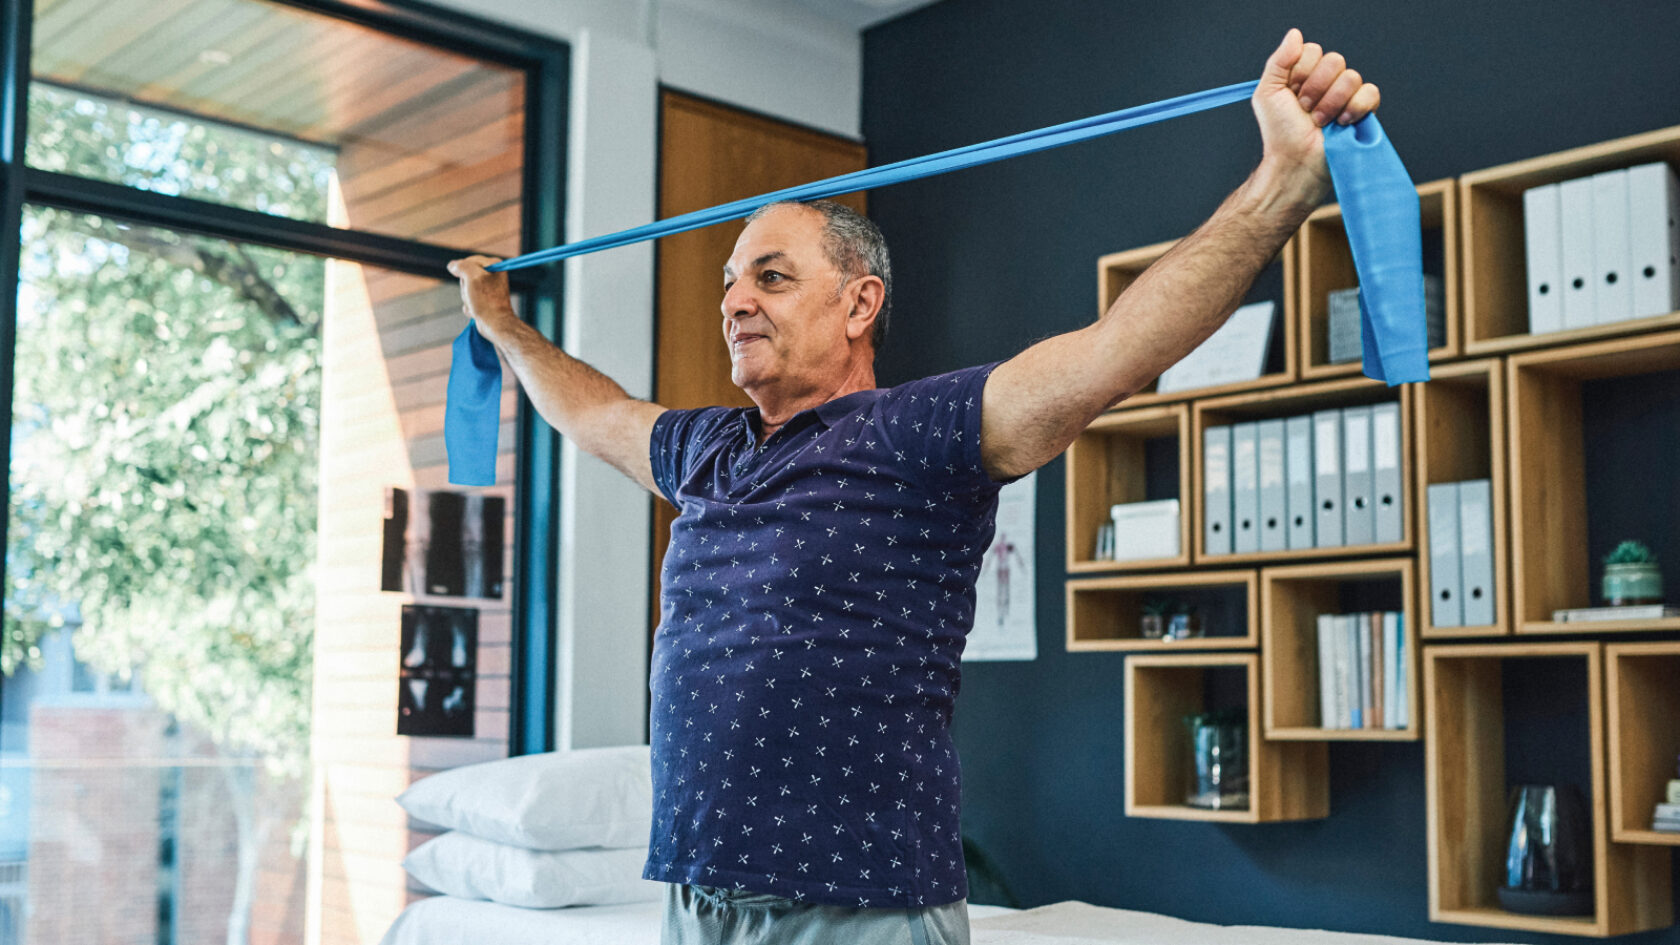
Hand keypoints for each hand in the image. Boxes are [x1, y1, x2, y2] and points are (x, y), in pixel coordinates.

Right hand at [447, 255, 518, 341]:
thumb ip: (461, 266)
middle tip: (474, 294)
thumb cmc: (486, 300)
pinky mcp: (485, 300)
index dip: (464, 271)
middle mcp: (493, 275)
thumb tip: (452, 265)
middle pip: (466, 275)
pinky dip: (470, 306)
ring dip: (466, 297)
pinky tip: (477, 311)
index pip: (469, 260)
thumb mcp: (472, 277)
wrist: (495, 324)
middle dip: (465, 286)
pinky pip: (469, 299)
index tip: (470, 282)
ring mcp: (489, 288)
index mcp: (495, 265)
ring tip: (476, 303)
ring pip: (466, 288)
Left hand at [1251, 29, 1381, 205]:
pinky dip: (1355, 108)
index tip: (1290, 95)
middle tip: (1304, 110)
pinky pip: (1370, 92)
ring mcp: (1346, 95)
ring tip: (1319, 122)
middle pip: (1334, 60)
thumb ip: (1279, 61)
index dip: (1301, 73)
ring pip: (1351, 77)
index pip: (1313, 51)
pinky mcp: (1363, 111)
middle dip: (1315, 89)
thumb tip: (1295, 34)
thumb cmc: (1280, 133)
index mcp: (1305, 74)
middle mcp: (1327, 81)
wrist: (1295, 162)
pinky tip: (1341, 123)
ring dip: (1330, 103)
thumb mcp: (1268, 93)